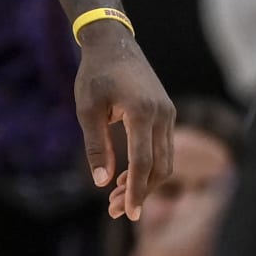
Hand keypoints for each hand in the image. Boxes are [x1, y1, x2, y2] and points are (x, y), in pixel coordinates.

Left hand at [75, 22, 174, 221]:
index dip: (135, 190)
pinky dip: (149, 167)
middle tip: (115, 210)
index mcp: (141, 111)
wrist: (113, 43)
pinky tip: (127, 178)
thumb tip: (101, 182)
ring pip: (165, 160)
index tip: (127, 213)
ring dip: (145, 182)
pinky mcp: (167, 114)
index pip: (142, 161)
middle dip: (139, 192)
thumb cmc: (95, 75)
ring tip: (117, 197)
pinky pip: (163, 148)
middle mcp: (162, 114)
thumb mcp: (87, 110)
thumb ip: (95, 147)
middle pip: (159, 166)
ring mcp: (168, 113)